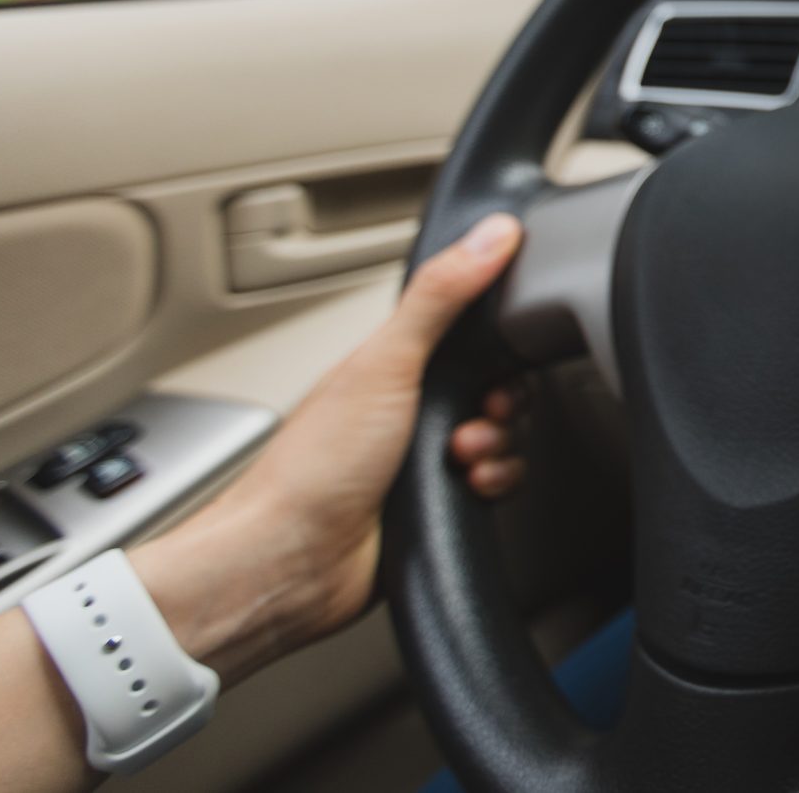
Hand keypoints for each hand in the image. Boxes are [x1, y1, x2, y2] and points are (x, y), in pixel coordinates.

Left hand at [130, 212, 524, 682]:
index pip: (473, 329)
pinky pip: (500, 481)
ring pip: (505, 435)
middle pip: (500, 385)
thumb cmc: (312, 468)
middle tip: (478, 415)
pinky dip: (494, 483)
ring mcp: (425, 456)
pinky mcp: (440, 501)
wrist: (293, 564)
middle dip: (502, 403)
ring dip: (497, 447)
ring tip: (461, 460)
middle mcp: (411, 406)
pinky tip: (465, 489)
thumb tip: (492, 234)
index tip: (505, 353)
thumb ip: (441, 296)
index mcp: (394, 363)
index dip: (502, 341)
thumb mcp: (385, 364)